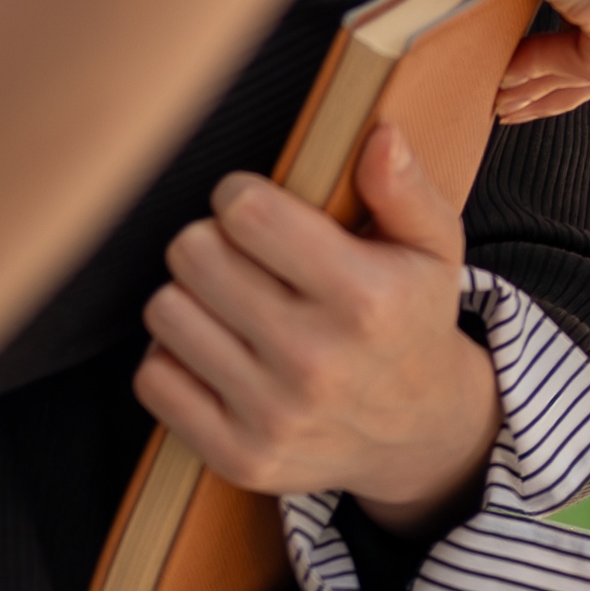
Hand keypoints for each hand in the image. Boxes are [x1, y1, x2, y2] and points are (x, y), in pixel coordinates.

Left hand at [139, 118, 503, 521]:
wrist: (418, 433)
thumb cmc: (412, 320)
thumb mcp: (434, 247)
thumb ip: (404, 187)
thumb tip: (379, 135)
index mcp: (365, 299)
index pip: (246, 214)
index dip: (240, 195)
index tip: (254, 208)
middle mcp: (316, 361)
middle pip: (194, 254)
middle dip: (212, 240)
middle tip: (242, 255)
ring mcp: (273, 415)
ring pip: (167, 312)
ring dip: (190, 297)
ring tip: (229, 301)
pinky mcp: (238, 455)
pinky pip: (154, 378)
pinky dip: (174, 357)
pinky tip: (215, 349)